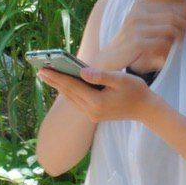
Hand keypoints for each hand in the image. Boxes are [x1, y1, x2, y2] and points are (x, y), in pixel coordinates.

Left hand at [38, 65, 152, 123]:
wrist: (146, 110)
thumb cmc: (136, 91)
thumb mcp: (121, 79)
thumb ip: (101, 76)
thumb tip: (82, 71)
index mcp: (97, 102)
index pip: (72, 87)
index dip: (57, 77)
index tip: (43, 69)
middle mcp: (92, 111)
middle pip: (68, 93)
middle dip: (54, 81)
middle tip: (39, 70)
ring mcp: (92, 115)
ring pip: (71, 98)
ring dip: (60, 87)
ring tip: (48, 75)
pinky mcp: (94, 115)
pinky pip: (77, 102)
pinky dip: (69, 92)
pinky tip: (63, 83)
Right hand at [106, 0, 185, 71]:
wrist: (109, 58)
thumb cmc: (131, 43)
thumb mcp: (144, 26)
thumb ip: (163, 19)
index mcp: (141, 6)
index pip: (171, 7)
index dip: (185, 14)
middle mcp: (138, 13)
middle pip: (172, 17)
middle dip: (185, 26)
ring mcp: (137, 27)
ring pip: (170, 29)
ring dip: (179, 37)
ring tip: (180, 43)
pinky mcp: (137, 42)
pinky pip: (163, 42)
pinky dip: (170, 47)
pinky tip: (170, 52)